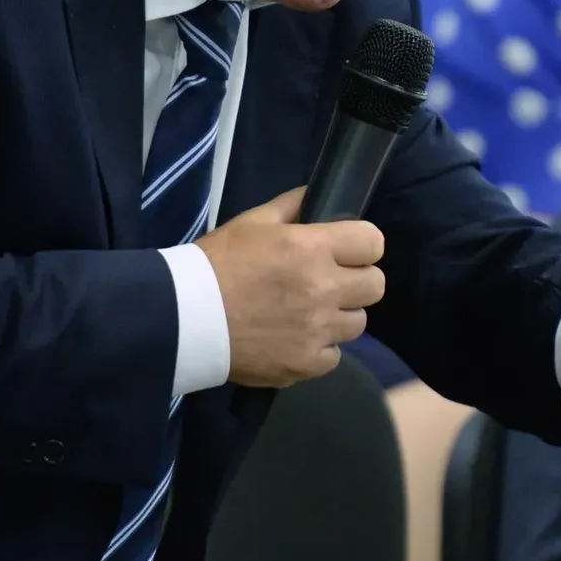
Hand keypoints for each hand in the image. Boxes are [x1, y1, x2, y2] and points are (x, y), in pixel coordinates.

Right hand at [195, 188, 385, 388]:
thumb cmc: (219, 261)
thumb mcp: (254, 221)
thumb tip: (318, 196)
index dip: (362, 244)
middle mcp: (324, 289)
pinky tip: (296, 338)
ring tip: (310, 312)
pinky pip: (334, 356)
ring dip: (339, 315)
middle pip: (375, 285)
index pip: (373, 243)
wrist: (185, 317)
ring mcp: (318, 331)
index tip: (347, 249)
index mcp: (314, 248)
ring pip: (357, 323)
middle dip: (356, 279)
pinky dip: (320, 349)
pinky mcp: (306, 364)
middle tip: (330, 280)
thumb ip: (293, 205)